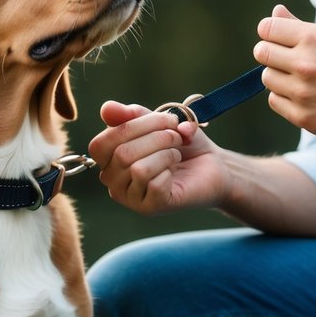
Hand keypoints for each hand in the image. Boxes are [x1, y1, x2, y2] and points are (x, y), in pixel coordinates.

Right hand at [88, 101, 228, 214]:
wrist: (213, 166)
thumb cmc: (182, 144)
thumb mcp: (158, 122)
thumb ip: (132, 115)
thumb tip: (107, 108)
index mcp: (108, 158)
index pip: (101, 143)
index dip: (134, 126)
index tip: (168, 119)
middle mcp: (112, 180)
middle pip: (122, 154)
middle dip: (157, 138)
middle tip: (177, 137)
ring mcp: (130, 197)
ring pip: (137, 170)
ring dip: (165, 154)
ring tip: (176, 154)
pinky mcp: (150, 208)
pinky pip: (154, 185)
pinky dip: (169, 172)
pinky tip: (174, 172)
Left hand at [255, 5, 315, 142]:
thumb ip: (301, 27)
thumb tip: (275, 14)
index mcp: (315, 38)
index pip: (266, 28)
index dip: (271, 33)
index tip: (280, 39)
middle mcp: (306, 63)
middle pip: (261, 53)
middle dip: (272, 54)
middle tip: (289, 60)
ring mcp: (303, 92)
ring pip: (267, 78)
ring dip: (279, 77)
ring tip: (303, 79)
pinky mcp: (302, 116)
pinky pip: (275, 101)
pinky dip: (285, 98)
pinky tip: (306, 96)